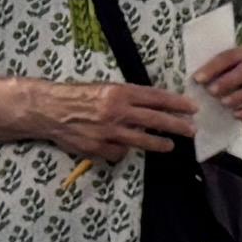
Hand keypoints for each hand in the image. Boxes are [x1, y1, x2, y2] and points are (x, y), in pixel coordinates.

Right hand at [32, 79, 196, 163]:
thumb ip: (127, 98)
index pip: (155, 97)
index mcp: (119, 92)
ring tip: (170, 145)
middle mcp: (116, 111)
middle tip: (192, 130)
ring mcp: (108, 131)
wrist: (49, 109)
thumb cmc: (78, 96)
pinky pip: (119, 153)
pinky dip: (123, 151)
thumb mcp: (105, 88)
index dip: (176, 103)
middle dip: (176, 125)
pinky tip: (123, 148)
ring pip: (141, 141)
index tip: (192, 108)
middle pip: (155, 120)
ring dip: (158, 143)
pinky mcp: (98, 147)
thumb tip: (152, 107)